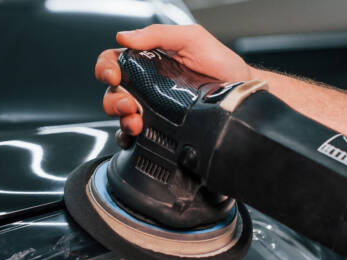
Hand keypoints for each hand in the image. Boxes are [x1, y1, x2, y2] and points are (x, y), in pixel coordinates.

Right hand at [94, 24, 251, 138]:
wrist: (240, 94)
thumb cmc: (220, 64)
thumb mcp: (191, 39)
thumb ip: (158, 34)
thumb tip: (125, 37)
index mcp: (147, 61)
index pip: (114, 62)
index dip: (106, 68)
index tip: (114, 75)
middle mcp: (145, 85)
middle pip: (113, 92)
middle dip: (114, 100)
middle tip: (129, 103)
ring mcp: (151, 108)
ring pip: (121, 116)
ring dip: (122, 119)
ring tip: (136, 121)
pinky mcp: (160, 128)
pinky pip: (133, 136)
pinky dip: (127, 138)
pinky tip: (135, 137)